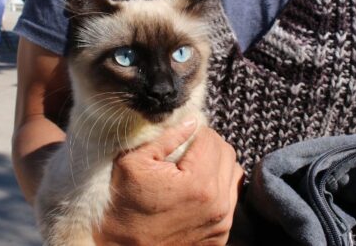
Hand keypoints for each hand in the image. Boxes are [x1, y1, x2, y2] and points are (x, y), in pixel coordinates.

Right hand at [94, 119, 243, 245]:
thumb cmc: (123, 205)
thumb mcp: (133, 162)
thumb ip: (166, 137)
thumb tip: (191, 121)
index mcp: (198, 181)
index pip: (211, 137)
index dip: (194, 130)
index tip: (181, 135)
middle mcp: (217, 202)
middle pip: (226, 153)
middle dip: (208, 145)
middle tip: (186, 149)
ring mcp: (222, 221)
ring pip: (233, 173)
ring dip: (216, 165)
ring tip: (192, 168)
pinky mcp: (221, 234)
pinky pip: (231, 198)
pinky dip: (218, 187)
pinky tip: (196, 190)